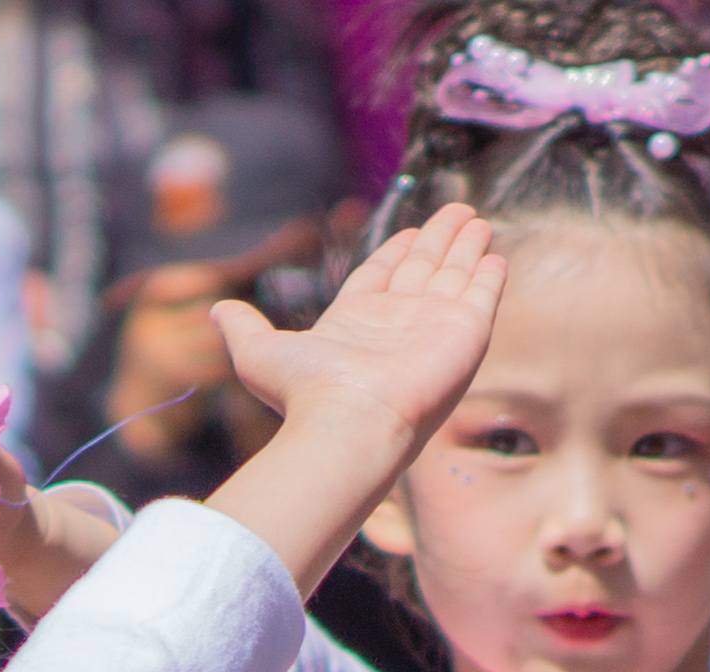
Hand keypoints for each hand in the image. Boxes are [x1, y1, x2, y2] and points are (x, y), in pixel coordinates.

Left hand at [203, 203, 503, 593]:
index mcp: (357, 323)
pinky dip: (488, 275)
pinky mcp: (466, 332)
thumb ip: (242, 328)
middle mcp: (399, 324)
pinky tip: (493, 255)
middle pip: (423, 271)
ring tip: (476, 219)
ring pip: (455, 276)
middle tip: (456, 212)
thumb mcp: (259, 354)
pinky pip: (481, 296)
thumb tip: (217, 310)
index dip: (398, 253)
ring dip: (466, 248)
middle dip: (439, 241)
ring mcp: (435, 328)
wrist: (350, 422)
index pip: (384, 276)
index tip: (411, 232)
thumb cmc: (305, 393)